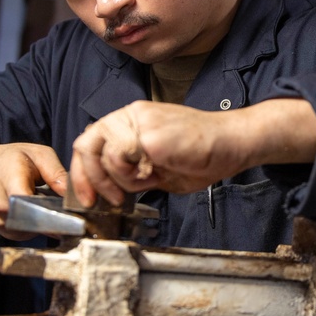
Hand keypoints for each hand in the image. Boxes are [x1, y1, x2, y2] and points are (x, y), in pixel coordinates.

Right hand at [0, 142, 68, 239]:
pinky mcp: (1, 230)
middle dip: (53, 218)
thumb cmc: (11, 160)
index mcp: (10, 179)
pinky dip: (36, 227)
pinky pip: (25, 235)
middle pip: (32, 220)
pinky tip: (41, 214)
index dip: (50, 209)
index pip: (26, 201)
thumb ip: (55, 172)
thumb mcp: (37, 154)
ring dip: (46, 224)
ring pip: (31, 231)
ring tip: (52, 209)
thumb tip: (70, 193)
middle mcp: (1, 204)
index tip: (70, 212)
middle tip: (69, 211)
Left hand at [70, 98, 315, 206]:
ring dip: (119, 179)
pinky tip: (155, 174)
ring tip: (145, 182)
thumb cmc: (202, 155)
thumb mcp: (156, 167)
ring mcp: (138, 121)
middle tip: (101, 200)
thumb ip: (129, 171)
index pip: (90, 141)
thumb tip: (105, 189)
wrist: (232, 144)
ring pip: (102, 154)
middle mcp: (130, 115)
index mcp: (131, 120)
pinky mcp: (147, 132)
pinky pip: (121, 159)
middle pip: (85, 143)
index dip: (83, 173)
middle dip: (88, 179)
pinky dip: (132, 176)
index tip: (88, 198)